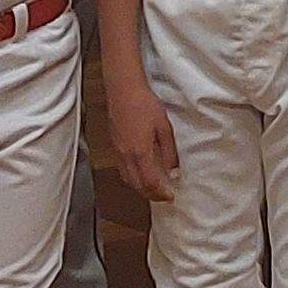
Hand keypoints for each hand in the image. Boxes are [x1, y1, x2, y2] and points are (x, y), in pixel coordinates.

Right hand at [113, 75, 182, 201]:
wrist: (123, 91)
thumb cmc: (145, 105)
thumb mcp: (164, 128)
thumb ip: (169, 152)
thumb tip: (174, 172)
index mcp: (140, 152)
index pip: (151, 182)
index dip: (161, 193)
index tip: (171, 196)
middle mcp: (126, 156)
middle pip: (138, 186)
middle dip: (152, 195)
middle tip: (164, 197)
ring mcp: (118, 152)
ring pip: (128, 180)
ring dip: (141, 189)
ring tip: (154, 189)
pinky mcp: (114, 147)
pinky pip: (122, 171)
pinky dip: (132, 179)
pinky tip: (140, 175)